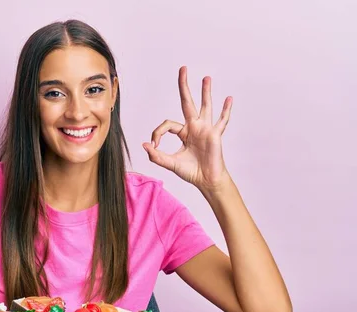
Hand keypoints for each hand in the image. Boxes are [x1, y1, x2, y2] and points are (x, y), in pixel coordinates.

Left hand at [143, 66, 232, 191]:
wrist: (206, 180)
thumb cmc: (191, 172)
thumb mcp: (170, 163)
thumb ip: (157, 156)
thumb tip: (144, 145)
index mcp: (183, 132)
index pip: (167, 124)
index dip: (157, 132)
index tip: (154, 145)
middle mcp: (194, 127)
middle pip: (187, 102)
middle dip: (184, 86)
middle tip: (182, 69)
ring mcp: (206, 129)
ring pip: (205, 106)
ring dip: (205, 92)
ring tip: (206, 77)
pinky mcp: (215, 135)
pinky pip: (222, 121)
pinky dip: (226, 110)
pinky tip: (229, 98)